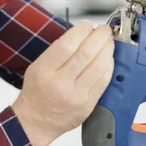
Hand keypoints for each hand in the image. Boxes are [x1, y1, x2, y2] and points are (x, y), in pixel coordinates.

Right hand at [11, 21, 113, 145]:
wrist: (37, 120)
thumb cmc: (37, 91)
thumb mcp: (37, 66)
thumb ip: (57, 51)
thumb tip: (81, 35)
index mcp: (44, 71)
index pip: (66, 46)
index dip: (80, 32)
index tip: (87, 24)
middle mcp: (61, 83)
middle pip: (86, 54)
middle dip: (99, 37)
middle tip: (104, 29)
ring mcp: (77, 95)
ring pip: (99, 67)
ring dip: (107, 50)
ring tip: (108, 41)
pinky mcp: (89, 104)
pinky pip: (104, 81)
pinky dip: (108, 66)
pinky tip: (108, 58)